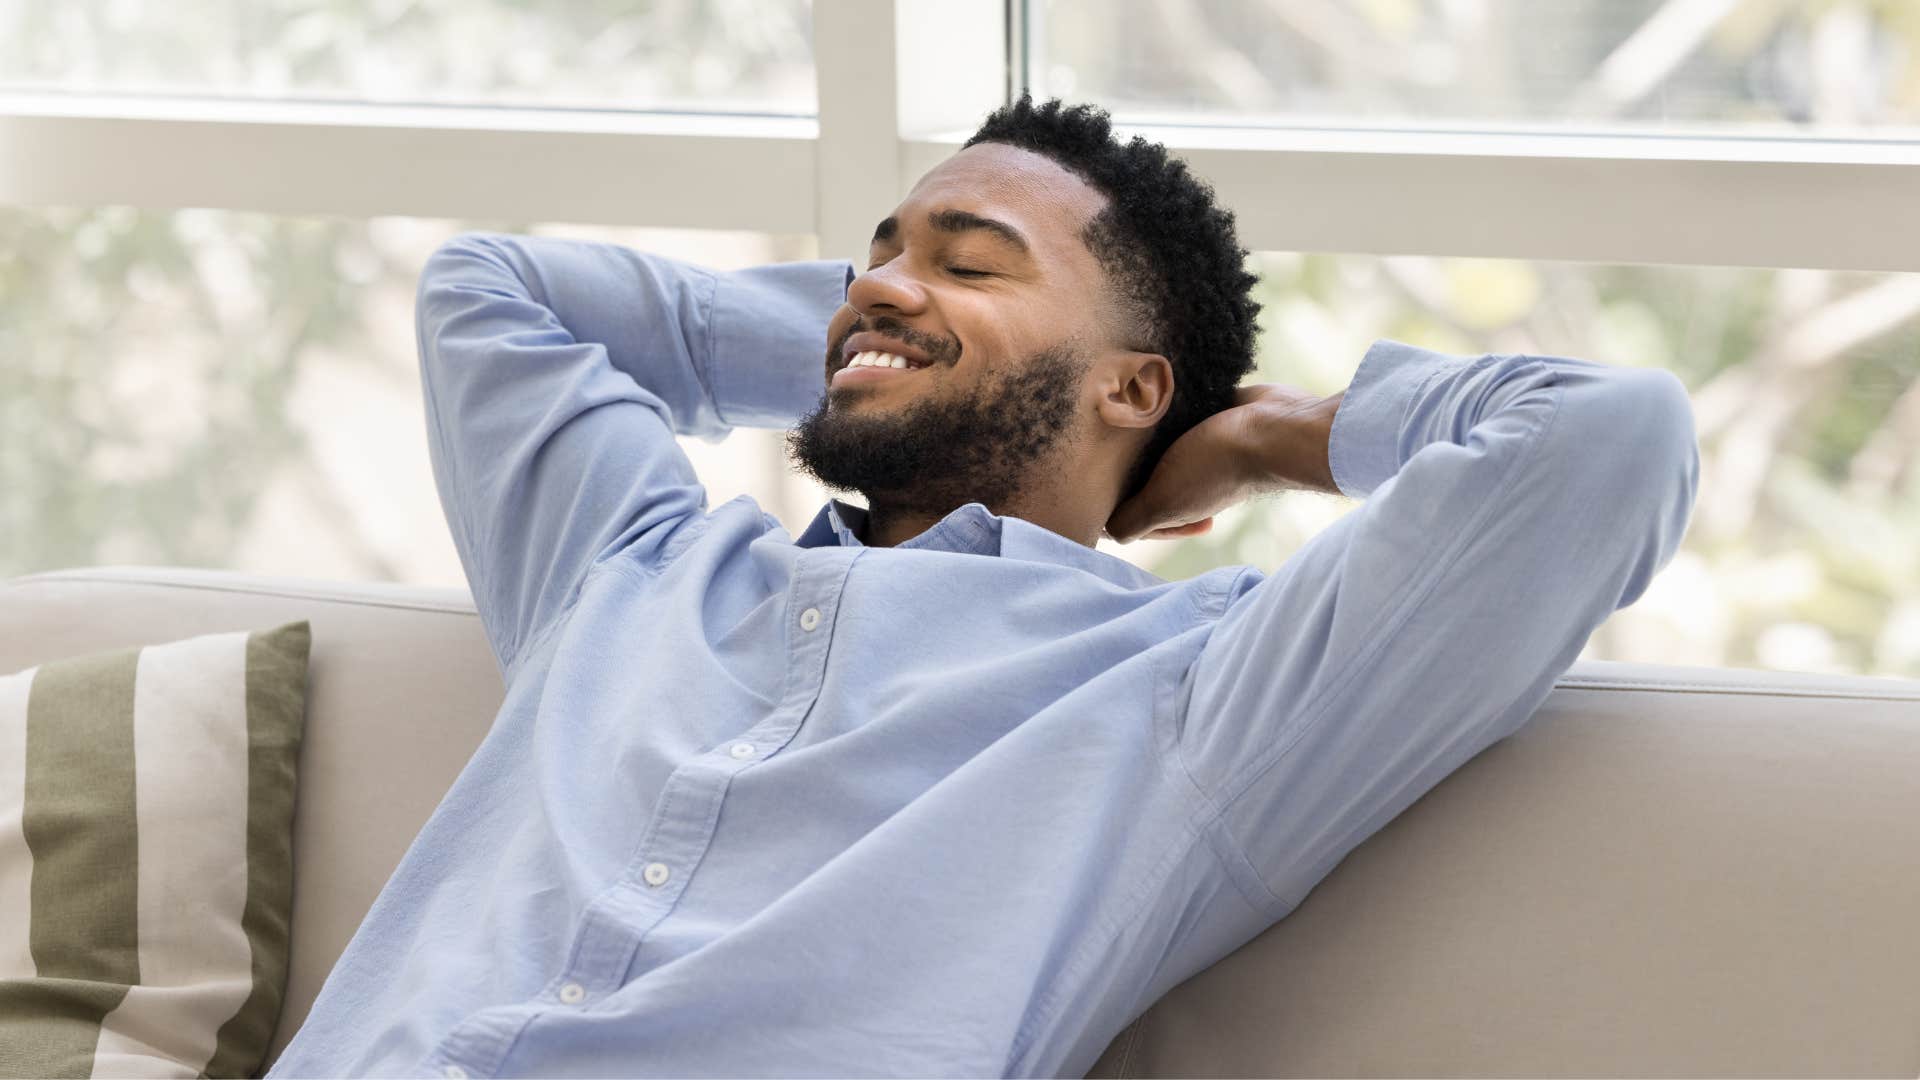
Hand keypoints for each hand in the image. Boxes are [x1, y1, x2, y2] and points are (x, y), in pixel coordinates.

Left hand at [1105, 383, 1330, 542]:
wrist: (1272, 428)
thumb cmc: (1215, 465)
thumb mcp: (1164, 500)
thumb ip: (1133, 520)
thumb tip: (1105, 531)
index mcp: (1176, 505)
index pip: (1137, 516)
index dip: (1114, 507)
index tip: (1103, 486)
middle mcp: (1189, 481)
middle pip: (1145, 480)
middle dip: (1126, 465)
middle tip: (1106, 446)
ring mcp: (1202, 450)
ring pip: (1161, 445)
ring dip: (1144, 433)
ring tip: (1124, 417)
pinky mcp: (1212, 417)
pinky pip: (1182, 414)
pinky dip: (1168, 406)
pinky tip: (1153, 397)